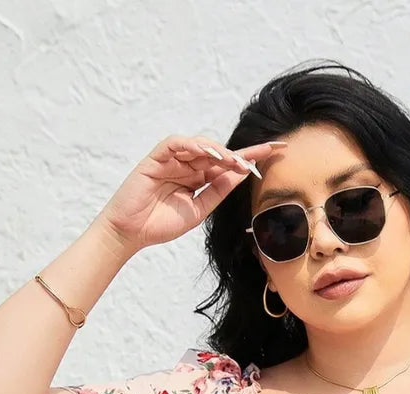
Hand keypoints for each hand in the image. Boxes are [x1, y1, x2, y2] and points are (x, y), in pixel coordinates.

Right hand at [95, 134, 281, 254]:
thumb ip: (218, 190)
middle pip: (219, 152)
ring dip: (221, 151)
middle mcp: (187, 165)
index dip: (251, 157)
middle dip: (242, 153)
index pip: (227, 164)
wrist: (132, 233)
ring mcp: (173, 159)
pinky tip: (211, 153)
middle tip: (265, 153)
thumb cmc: (161, 224)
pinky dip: (195, 145)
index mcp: (198, 178)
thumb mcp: (199, 209)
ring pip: (202, 146)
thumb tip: (241, 173)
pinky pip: (178, 143)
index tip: (276, 151)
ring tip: (237, 161)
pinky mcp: (157, 156)